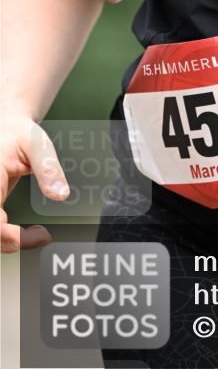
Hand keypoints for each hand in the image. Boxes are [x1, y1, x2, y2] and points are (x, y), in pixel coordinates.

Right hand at [1, 115, 69, 252]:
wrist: (6, 127)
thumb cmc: (18, 133)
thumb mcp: (38, 145)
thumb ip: (49, 169)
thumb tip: (61, 194)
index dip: (10, 236)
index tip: (39, 234)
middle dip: (10, 242)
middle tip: (41, 236)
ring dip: (7, 241)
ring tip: (36, 234)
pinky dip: (5, 236)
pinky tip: (23, 232)